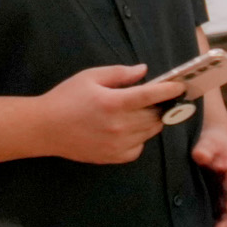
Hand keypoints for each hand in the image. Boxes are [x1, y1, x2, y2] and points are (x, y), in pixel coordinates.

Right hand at [36, 65, 183, 165]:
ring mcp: (120, 143)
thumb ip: (119, 74)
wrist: (45, 128)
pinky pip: (140, 146)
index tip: (181, 86)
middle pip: (156, 115)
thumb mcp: (89, 77)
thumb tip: (144, 71)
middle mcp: (120, 125)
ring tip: (137, 112)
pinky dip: (140, 137)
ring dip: (151, 121)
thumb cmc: (66, 98)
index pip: (152, 96)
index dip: (170, 90)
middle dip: (160, 106)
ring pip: (151, 131)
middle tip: (155, 99)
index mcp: (114, 102)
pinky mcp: (116, 156)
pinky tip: (126, 129)